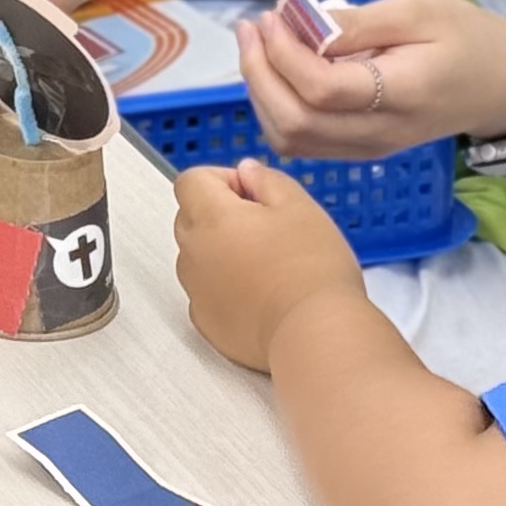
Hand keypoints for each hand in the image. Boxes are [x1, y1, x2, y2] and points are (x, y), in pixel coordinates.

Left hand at [171, 159, 365, 373]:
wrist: (316, 333)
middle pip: (190, 217)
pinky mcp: (207, 322)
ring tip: (268, 264)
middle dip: (220, 213)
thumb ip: (266, 179)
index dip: (222, 180)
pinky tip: (261, 294)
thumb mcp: (299, 205)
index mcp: (211, 217)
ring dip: (221, 251)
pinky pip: (206, 292)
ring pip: (197, 256)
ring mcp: (196, 291)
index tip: (253, 193)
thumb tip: (247, 172)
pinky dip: (225, 288)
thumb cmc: (311, 269)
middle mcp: (193, 253)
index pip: (190, 181)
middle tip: (267, 228)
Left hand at [231, 0, 505, 158]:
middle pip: (295, 123)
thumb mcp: (420, 12)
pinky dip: (277, 108)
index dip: (283, 54)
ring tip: (259, 44)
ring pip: (291, 139)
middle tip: (253, 28)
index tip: (272, 16)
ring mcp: (368, 148)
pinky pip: (304, 141)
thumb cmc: (470, 40)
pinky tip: (278, 70)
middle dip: (259, 73)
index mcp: (401, 96)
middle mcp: (378, 134)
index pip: (320, 90)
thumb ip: (357, 24)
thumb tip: (299, 23)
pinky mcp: (361, 150)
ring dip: (262, 92)